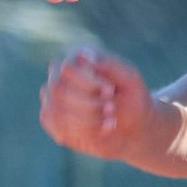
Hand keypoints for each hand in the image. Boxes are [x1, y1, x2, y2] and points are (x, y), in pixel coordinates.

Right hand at [40, 44, 152, 159]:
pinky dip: (84, 131)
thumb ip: (110, 64)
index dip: (87, 82)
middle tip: (111, 107)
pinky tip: (103, 128)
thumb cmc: (132, 96)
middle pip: (57, 90)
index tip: (110, 90)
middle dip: (88, 103)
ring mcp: (52, 99)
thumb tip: (83, 55)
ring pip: (56, 111)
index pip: (66, 68)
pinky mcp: (53, 120)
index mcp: (77, 58)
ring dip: (87, 118)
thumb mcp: (130, 78)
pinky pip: (58, 128)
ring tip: (110, 118)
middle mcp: (59, 76)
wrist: (133, 125)